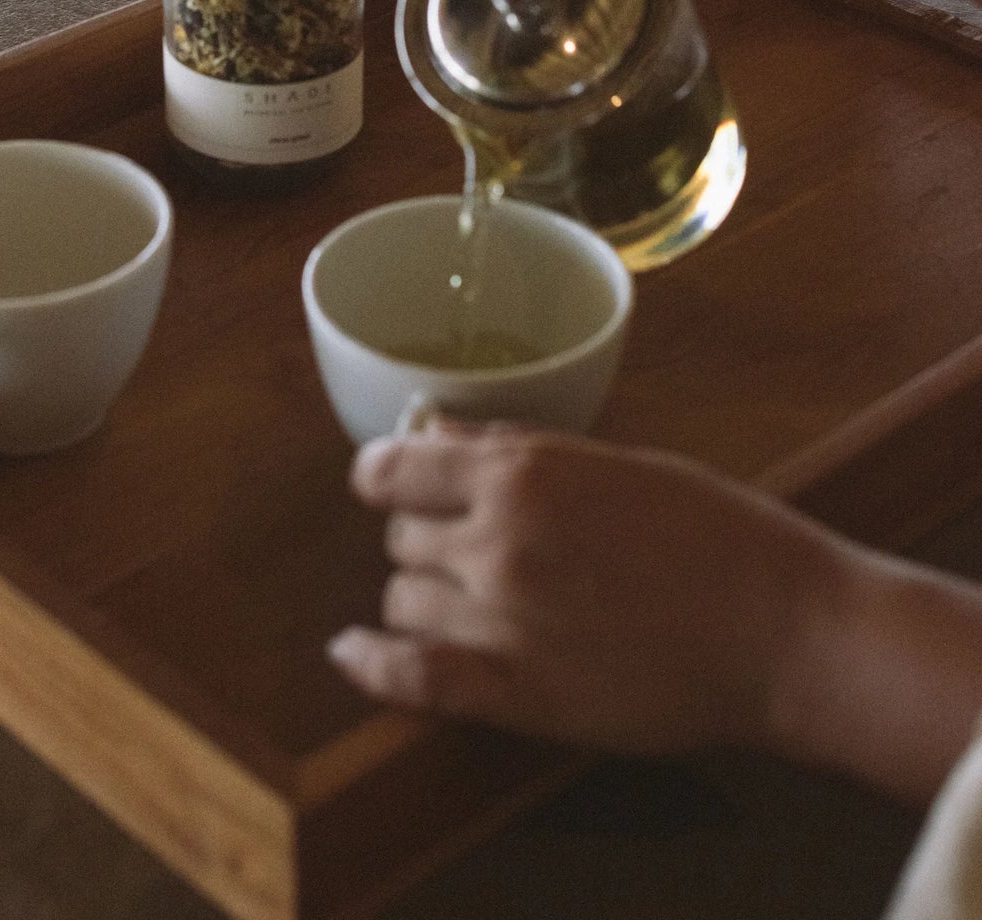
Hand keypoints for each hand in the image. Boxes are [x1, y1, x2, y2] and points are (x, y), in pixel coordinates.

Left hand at [330, 422, 981, 805]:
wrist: (781, 630)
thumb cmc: (716, 532)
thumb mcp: (615, 462)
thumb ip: (518, 450)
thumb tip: (439, 437)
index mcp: (522, 472)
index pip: (393, 467)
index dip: (386, 475)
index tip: (390, 482)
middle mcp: (496, 540)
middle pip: (400, 537)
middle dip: (426, 537)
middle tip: (473, 549)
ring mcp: (499, 621)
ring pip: (403, 602)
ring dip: (425, 598)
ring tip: (472, 602)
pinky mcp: (514, 696)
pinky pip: (409, 678)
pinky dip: (370, 665)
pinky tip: (350, 654)